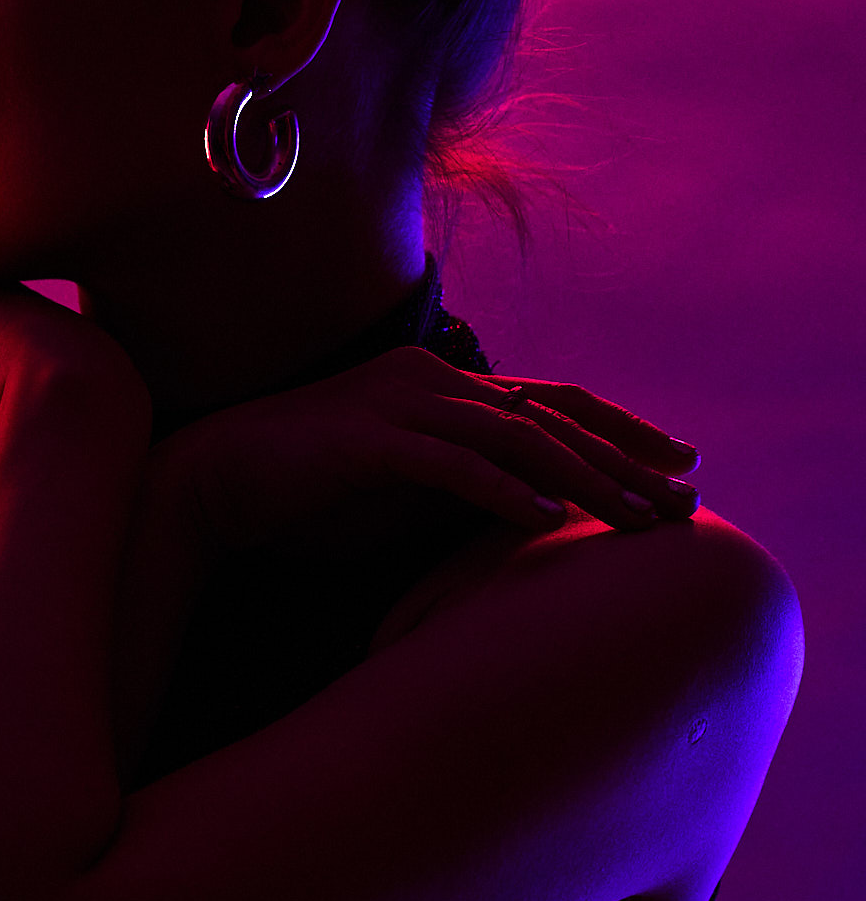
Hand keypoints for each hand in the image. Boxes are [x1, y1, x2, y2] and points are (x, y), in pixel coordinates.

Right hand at [155, 346, 700, 558]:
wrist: (214, 482)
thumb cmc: (309, 495)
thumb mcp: (406, 488)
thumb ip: (466, 485)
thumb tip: (537, 513)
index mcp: (442, 387)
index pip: (552, 402)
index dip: (623, 430)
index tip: (683, 465)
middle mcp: (431, 381)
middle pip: (551, 417)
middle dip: (626, 460)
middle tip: (686, 502)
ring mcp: (399, 405)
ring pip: (516, 437)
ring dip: (585, 479)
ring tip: (637, 519)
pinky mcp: (368, 440)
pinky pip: (451, 464)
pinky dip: (505, 489)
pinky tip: (549, 519)